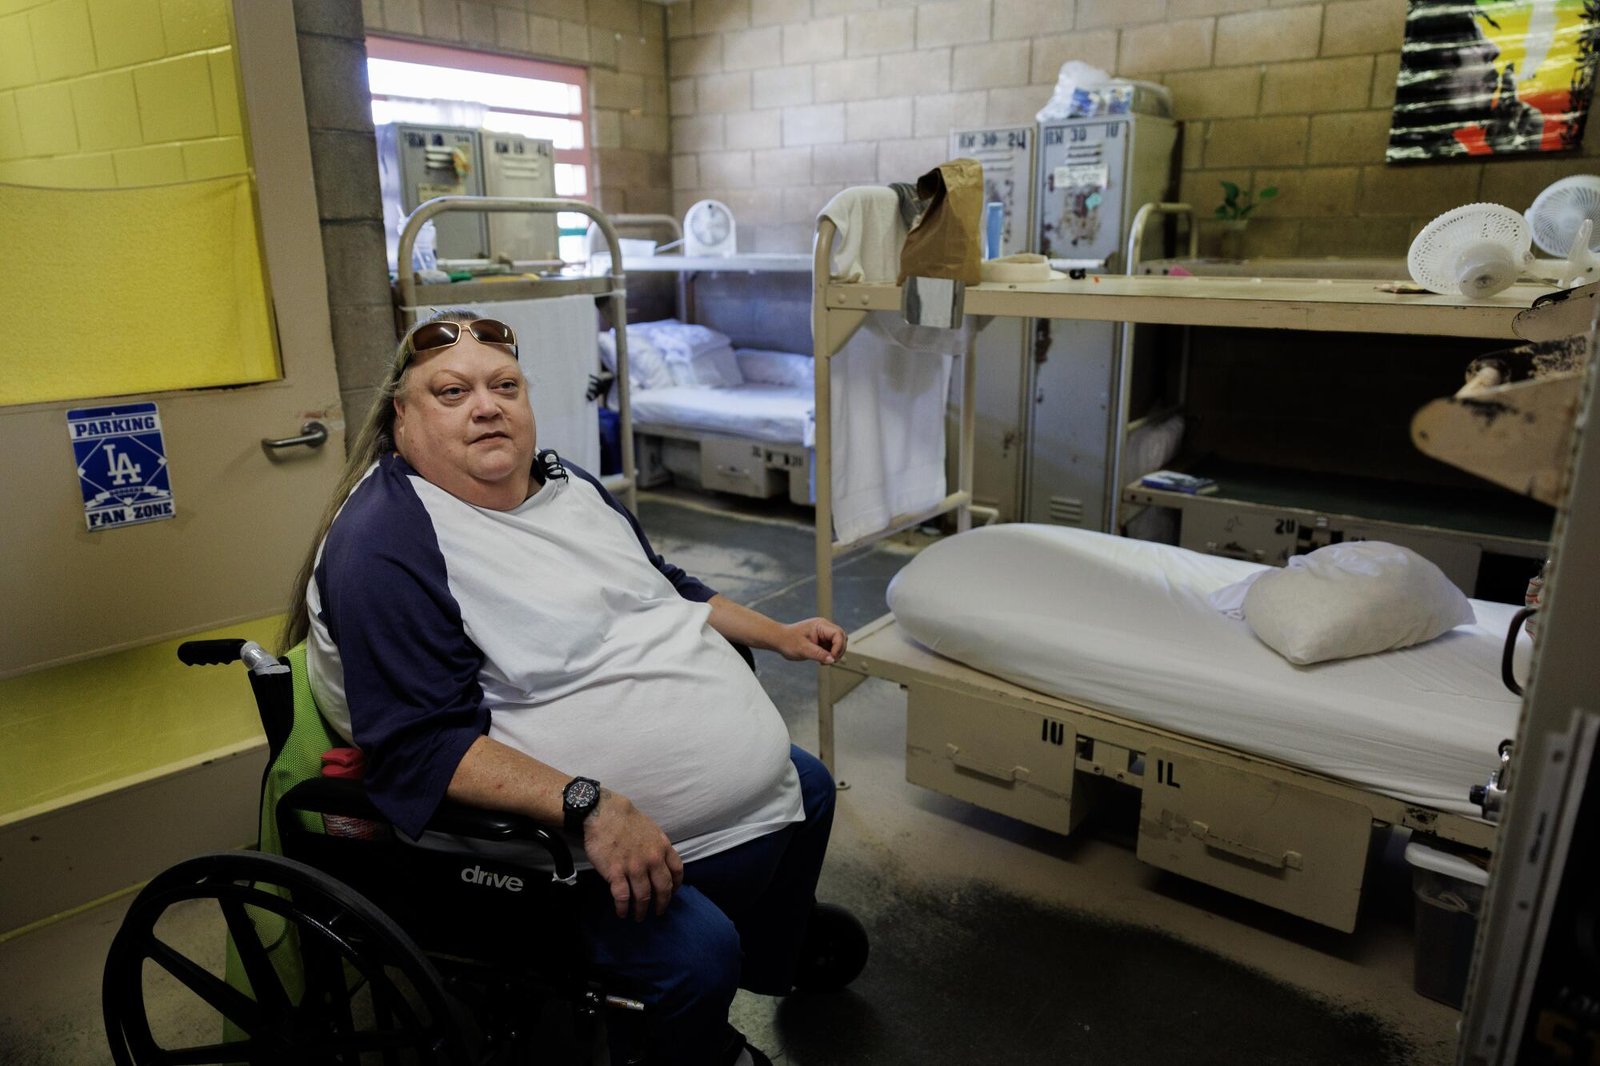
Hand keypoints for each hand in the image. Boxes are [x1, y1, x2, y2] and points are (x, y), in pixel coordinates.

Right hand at [583, 791, 683, 919]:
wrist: (604, 813)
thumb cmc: (627, 820)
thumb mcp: (652, 830)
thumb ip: (659, 847)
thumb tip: (661, 862)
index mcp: (663, 847)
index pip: (677, 872)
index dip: (676, 886)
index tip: (672, 894)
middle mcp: (652, 860)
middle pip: (663, 888)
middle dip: (662, 903)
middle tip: (659, 912)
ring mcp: (634, 867)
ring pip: (643, 896)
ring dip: (642, 910)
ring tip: (639, 916)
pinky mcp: (616, 873)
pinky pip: (622, 897)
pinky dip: (623, 908)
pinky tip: (622, 913)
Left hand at [774, 617, 847, 664]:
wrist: (779, 640)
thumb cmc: (788, 641)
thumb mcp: (803, 649)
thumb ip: (818, 654)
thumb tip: (832, 660)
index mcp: (820, 625)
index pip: (838, 634)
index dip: (839, 647)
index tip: (832, 658)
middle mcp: (824, 627)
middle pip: (842, 638)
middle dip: (839, 650)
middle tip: (830, 661)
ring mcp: (823, 634)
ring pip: (839, 643)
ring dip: (835, 653)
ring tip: (823, 661)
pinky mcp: (822, 640)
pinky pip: (832, 647)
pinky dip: (830, 655)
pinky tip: (821, 660)